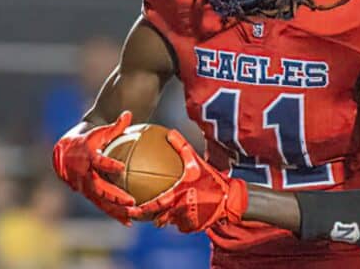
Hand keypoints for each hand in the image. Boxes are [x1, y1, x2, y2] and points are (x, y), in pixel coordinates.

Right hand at [52, 111, 135, 225]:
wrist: (65, 151)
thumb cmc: (88, 138)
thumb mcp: (100, 130)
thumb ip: (116, 126)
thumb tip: (129, 113)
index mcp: (87, 156)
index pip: (97, 161)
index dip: (107, 164)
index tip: (120, 167)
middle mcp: (83, 174)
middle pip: (99, 187)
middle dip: (115, 196)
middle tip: (132, 201)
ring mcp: (83, 186)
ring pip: (100, 201)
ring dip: (116, 210)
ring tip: (133, 215)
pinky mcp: (87, 194)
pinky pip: (101, 205)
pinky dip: (114, 214)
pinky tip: (129, 222)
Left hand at [128, 130, 247, 232]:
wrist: (230, 199)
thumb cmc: (212, 179)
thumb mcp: (196, 161)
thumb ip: (181, 146)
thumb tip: (169, 132)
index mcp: (178, 195)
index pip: (154, 206)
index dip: (140, 210)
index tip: (129, 209)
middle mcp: (179, 210)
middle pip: (157, 218)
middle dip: (145, 218)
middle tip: (134, 215)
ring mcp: (186, 220)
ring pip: (169, 222)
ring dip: (163, 218)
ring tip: (156, 214)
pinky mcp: (193, 227)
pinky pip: (181, 225)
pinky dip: (178, 220)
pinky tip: (178, 214)